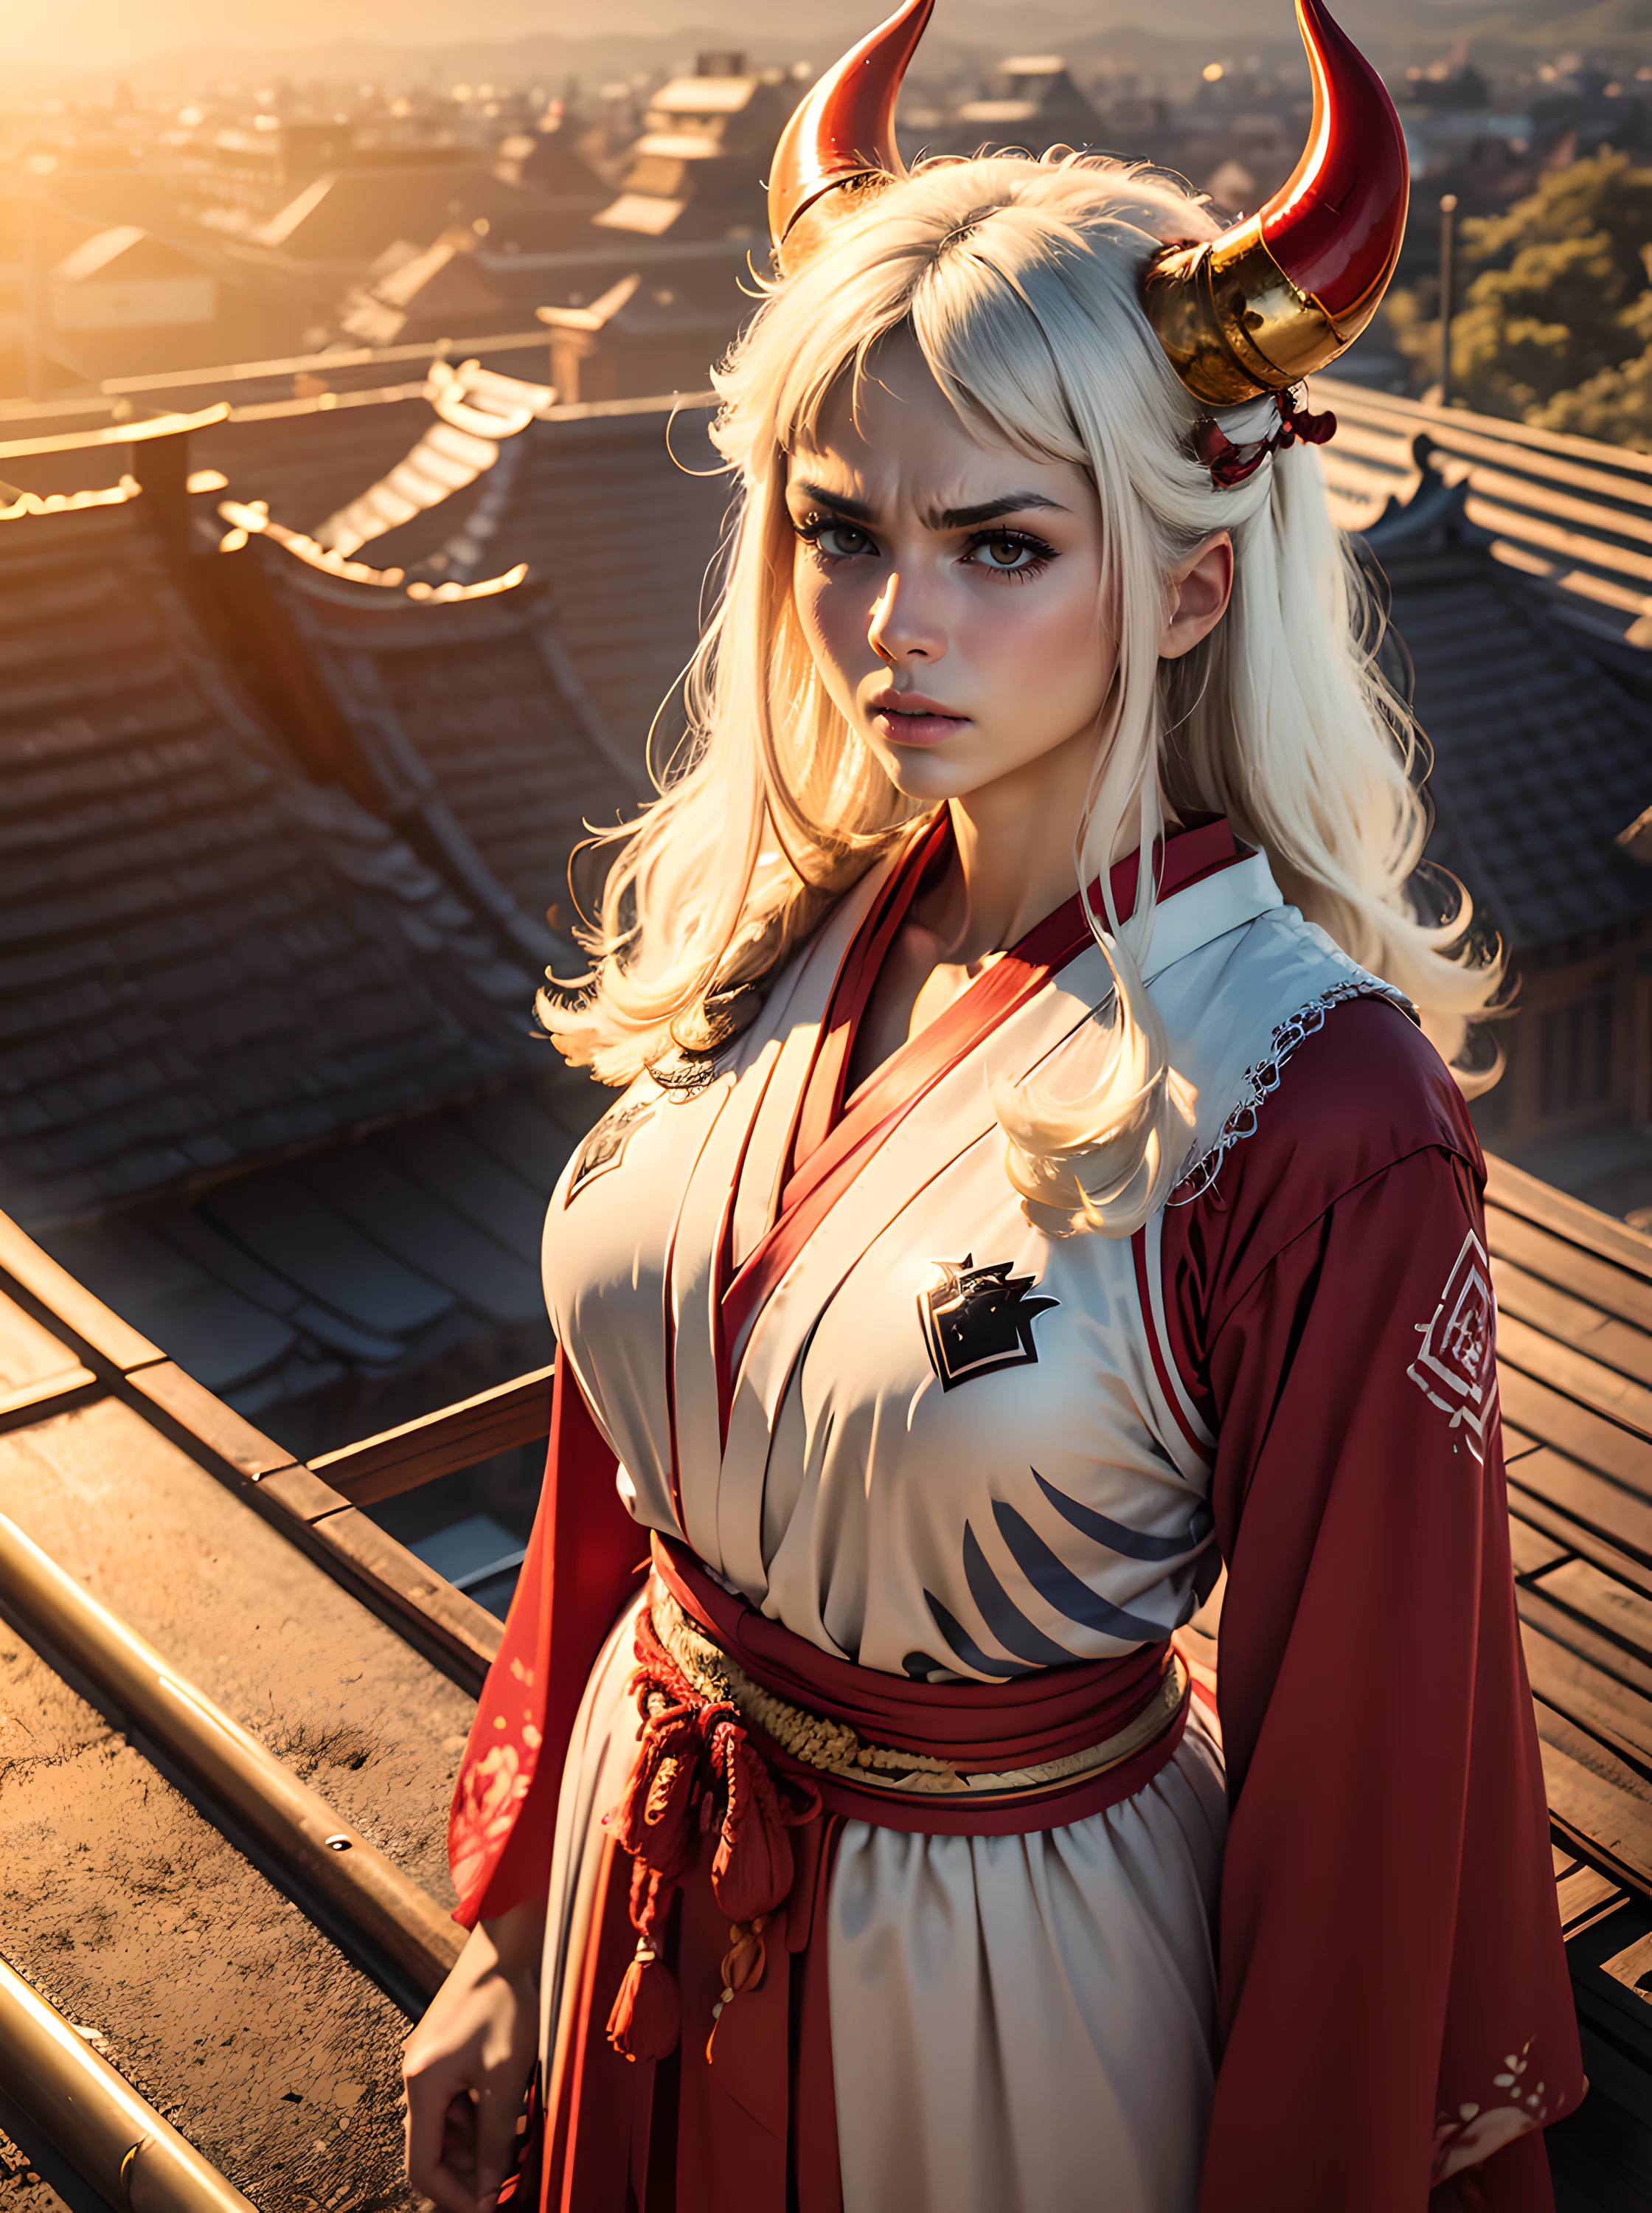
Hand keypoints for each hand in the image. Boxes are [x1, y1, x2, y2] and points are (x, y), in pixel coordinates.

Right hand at [404, 1902, 541, 2212]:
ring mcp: (430, 2061)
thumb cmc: (508, 1998)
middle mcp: (417, 2075)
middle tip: (507, 2184)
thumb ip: (494, 2140)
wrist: (510, 1939)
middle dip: (469, 2172)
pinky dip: (481, 2115)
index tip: (487, 2210)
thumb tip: (485, 2192)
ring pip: (449, 2125)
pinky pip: (458, 2099)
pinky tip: (512, 2116)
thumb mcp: (506, 2078)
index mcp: (422, 2085)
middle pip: (433, 2148)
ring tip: (518, 2149)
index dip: (454, 2197)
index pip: (422, 2167)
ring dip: (478, 2145)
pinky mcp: (447, 2049)